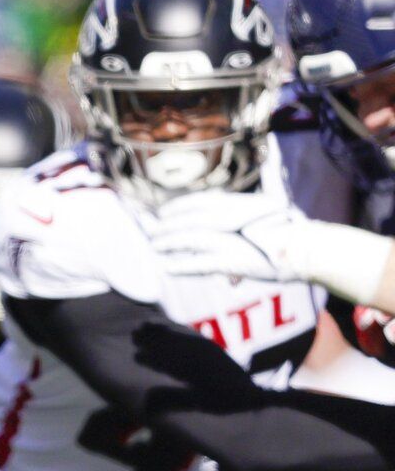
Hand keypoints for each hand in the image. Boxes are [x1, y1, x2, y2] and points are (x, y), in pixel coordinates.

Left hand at [146, 189, 312, 281]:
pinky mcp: (236, 259)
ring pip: (193, 238)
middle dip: (171, 225)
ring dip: (171, 242)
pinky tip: (168, 268)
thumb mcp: (271, 226)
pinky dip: (184, 266)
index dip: (183, 206)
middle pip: (194, 219)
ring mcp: (236, 238)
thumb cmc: (297, 239)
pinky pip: (202, 263)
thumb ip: (248, 231)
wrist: (316, 250)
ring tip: (155, 247)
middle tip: (153, 231)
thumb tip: (231, 251)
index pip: (207, 201)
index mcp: (245, 205)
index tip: (165, 211)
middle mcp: (238, 217)